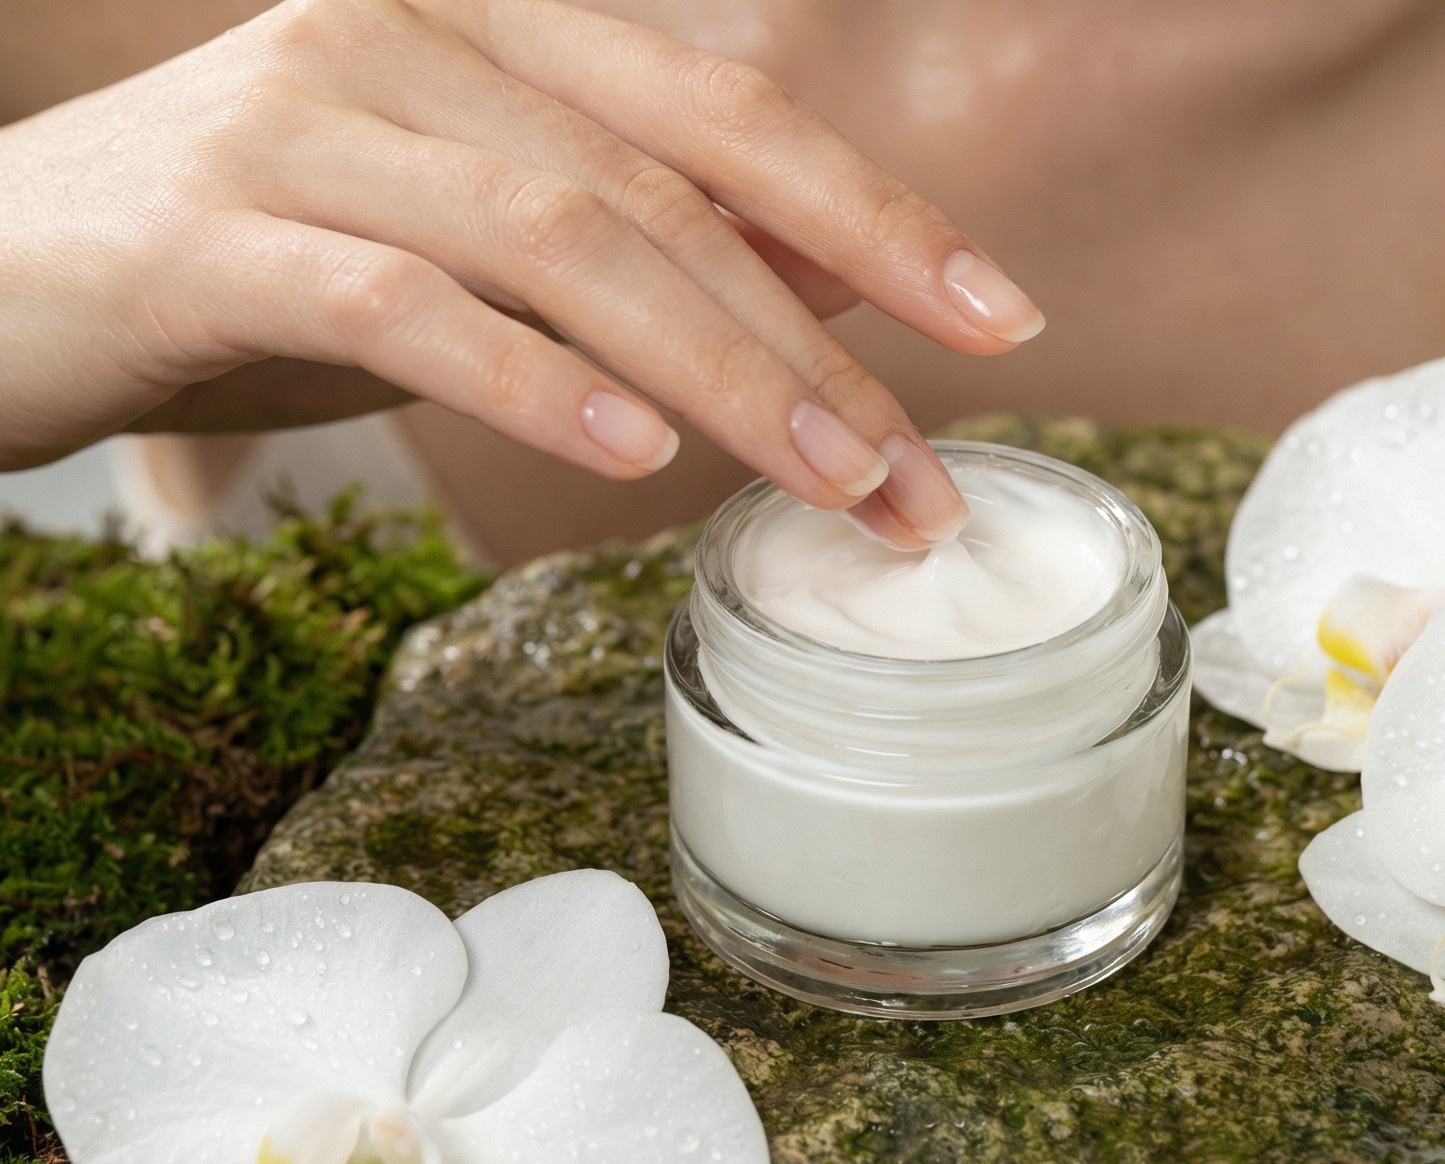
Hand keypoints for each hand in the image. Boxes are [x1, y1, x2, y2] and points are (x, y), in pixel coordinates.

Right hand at [0, 0, 1047, 545]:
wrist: (5, 270)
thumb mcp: (473, 242)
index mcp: (491, 28)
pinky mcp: (213, 229)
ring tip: (829, 486)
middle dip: (815, 342)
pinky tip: (628, 451)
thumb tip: (827, 290)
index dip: (873, 212)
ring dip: (719, 373)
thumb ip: (635, 241)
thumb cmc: (264, 262)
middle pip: (663, 190)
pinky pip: (404, 302)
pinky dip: (529, 380)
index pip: (722, 113)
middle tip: (917, 477)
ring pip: (561, 241)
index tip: (997, 319)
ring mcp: (304, 120)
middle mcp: (405, 39)